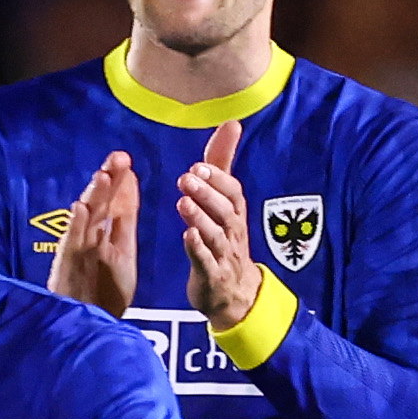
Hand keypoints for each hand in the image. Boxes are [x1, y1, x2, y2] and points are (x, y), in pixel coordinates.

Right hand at [48, 153, 141, 313]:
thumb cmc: (105, 295)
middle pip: (102, 205)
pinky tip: (81, 208)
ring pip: (87, 219)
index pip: (116, 205)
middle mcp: (92, 239)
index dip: (121, 184)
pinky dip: (76, 226)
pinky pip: (72, 243)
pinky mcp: (67, 265)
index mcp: (108, 237)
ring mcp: (79, 251)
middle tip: (119, 157)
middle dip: (110, 181)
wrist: (86, 328)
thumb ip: (123, 225)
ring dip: (94, 197)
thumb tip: (129, 188)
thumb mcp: (122, 256)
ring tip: (103, 175)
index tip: (127, 162)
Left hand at [174, 115, 259, 336]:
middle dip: (207, 193)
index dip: (218, 179)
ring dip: (200, 218)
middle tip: (186, 178)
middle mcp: (233, 232)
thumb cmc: (226, 241)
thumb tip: (232, 123)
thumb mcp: (225, 201)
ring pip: (215, 235)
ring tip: (183, 202)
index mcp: (234, 214)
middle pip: (225, 210)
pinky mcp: (212, 277)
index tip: (198, 165)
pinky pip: (206, 262)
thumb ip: (222, 164)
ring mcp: (224, 256)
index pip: (233, 192)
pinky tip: (186, 236)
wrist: (234, 295)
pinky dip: (197, 249)